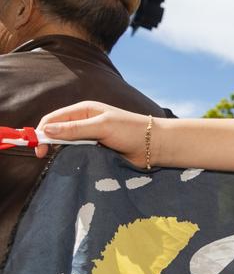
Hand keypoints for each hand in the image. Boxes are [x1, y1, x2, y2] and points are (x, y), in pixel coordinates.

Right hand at [36, 101, 151, 164]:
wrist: (155, 146)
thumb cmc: (132, 131)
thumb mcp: (102, 127)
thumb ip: (75, 129)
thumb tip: (47, 129)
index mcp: (84, 110)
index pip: (54, 118)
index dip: (42, 131)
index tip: (38, 148)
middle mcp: (84, 122)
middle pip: (57, 131)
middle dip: (49, 142)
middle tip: (44, 156)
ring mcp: (90, 136)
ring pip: (66, 144)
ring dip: (62, 151)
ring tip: (60, 159)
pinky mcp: (96, 150)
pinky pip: (78, 154)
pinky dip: (74, 158)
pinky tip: (73, 163)